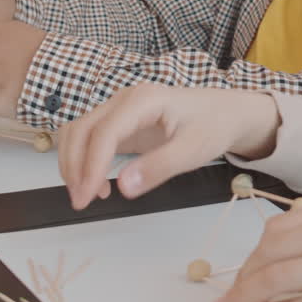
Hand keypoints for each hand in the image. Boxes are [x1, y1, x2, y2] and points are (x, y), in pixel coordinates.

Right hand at [59, 84, 279, 210]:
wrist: (227, 112)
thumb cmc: (215, 125)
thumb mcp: (194, 150)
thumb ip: (160, 167)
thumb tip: (123, 187)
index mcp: (143, 100)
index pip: (103, 132)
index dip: (91, 165)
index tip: (87, 197)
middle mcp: (125, 100)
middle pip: (82, 129)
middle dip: (74, 166)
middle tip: (81, 201)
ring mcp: (120, 109)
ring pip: (80, 132)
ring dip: (75, 163)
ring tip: (89, 195)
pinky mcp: (121, 122)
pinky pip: (90, 138)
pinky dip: (84, 160)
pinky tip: (100, 185)